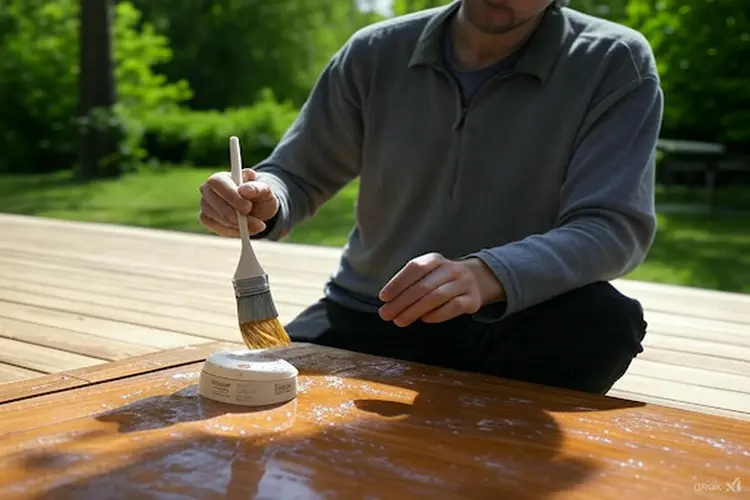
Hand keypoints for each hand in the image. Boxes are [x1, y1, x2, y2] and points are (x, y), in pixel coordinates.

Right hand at [199, 168, 278, 236]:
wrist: (257, 208)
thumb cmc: (259, 196)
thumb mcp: (264, 190)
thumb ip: (257, 188)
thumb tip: (245, 190)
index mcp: (220, 177)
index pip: (218, 183)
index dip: (231, 196)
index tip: (248, 207)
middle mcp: (207, 189)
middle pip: (212, 202)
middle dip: (233, 214)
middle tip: (253, 221)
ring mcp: (205, 205)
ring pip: (215, 217)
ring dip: (236, 225)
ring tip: (256, 225)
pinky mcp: (207, 219)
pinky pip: (217, 228)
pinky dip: (233, 231)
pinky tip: (246, 229)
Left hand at [378, 253, 504, 326]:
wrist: (476, 280)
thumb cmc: (441, 279)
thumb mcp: (428, 273)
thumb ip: (411, 283)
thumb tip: (388, 301)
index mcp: (435, 259)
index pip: (415, 268)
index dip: (398, 282)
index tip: (383, 297)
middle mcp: (450, 269)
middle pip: (423, 285)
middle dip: (402, 302)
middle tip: (386, 315)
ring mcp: (463, 284)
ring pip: (437, 297)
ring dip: (415, 310)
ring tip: (400, 321)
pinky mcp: (472, 300)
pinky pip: (453, 307)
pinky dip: (436, 314)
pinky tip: (424, 319)